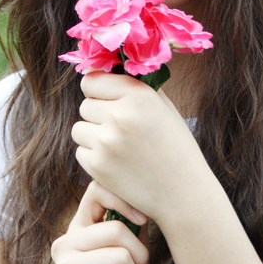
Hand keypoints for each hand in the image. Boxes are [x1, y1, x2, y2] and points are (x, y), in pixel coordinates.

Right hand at [51, 180, 149, 263]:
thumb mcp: (132, 251)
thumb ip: (133, 225)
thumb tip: (144, 199)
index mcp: (79, 227)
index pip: (96, 190)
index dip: (124, 200)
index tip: (142, 220)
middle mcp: (65, 242)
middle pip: (116, 229)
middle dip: (137, 255)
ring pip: (120, 257)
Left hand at [71, 72, 206, 221]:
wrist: (184, 193)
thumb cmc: (176, 147)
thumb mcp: (164, 108)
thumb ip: (136, 88)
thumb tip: (109, 69)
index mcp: (139, 95)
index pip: (92, 80)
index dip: (98, 91)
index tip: (107, 100)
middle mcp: (120, 115)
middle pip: (85, 105)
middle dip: (97, 115)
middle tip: (118, 129)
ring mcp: (107, 141)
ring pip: (78, 128)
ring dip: (92, 136)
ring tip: (116, 146)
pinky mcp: (98, 166)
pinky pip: (81, 152)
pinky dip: (93, 157)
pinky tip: (116, 163)